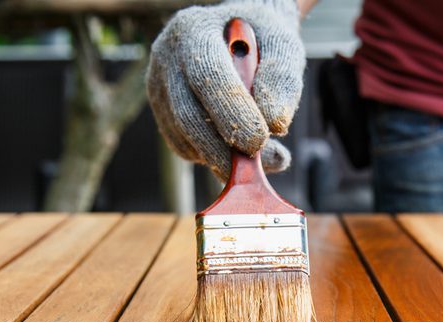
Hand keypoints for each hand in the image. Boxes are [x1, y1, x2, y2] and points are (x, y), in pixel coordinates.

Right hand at [147, 0, 305, 180]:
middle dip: (221, 148)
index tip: (259, 140)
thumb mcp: (282, 46)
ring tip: (255, 161)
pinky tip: (236, 151)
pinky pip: (184, 147)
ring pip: (183, 137)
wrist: (240, 37)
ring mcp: (159, 88)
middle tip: (251, 171)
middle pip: (187, 114)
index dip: (233, 112)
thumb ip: (283, 79)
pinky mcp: (162, 114)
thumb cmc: (262, 39)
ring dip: (220, 157)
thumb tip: (275, 124)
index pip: (207, 76)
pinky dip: (212, 158)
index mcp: (194, 30)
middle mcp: (167, 58)